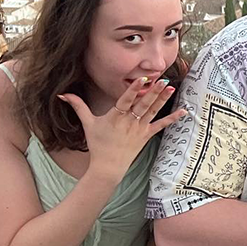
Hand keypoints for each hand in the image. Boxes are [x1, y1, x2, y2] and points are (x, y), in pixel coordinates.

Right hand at [58, 78, 187, 181]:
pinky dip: (173, 119)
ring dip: (163, 100)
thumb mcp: (87, 123)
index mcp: (115, 116)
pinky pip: (161, 126)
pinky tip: (184, 111)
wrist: (108, 166)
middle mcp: (129, 122)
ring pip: (153, 111)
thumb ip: (78, 106)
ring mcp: (140, 129)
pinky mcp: (147, 136)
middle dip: (153, 92)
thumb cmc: (98, 144)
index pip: (126, 100)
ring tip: (172, 87)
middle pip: (143, 104)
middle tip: (163, 80)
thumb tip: (62, 94)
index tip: (142, 79)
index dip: (134, 89)